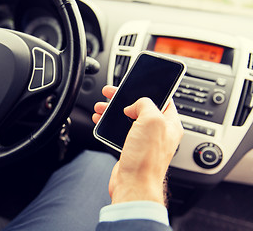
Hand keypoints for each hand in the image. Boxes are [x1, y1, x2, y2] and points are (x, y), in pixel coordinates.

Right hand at [93, 85, 182, 205]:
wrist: (133, 185)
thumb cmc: (146, 159)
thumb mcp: (151, 120)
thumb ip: (145, 104)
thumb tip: (135, 105)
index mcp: (170, 123)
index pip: (163, 99)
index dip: (148, 90)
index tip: (134, 84)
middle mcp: (158, 132)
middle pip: (140, 107)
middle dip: (124, 99)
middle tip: (111, 93)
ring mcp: (144, 141)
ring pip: (127, 118)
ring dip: (113, 110)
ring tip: (101, 106)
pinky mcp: (131, 148)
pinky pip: (120, 130)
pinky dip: (109, 123)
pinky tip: (100, 120)